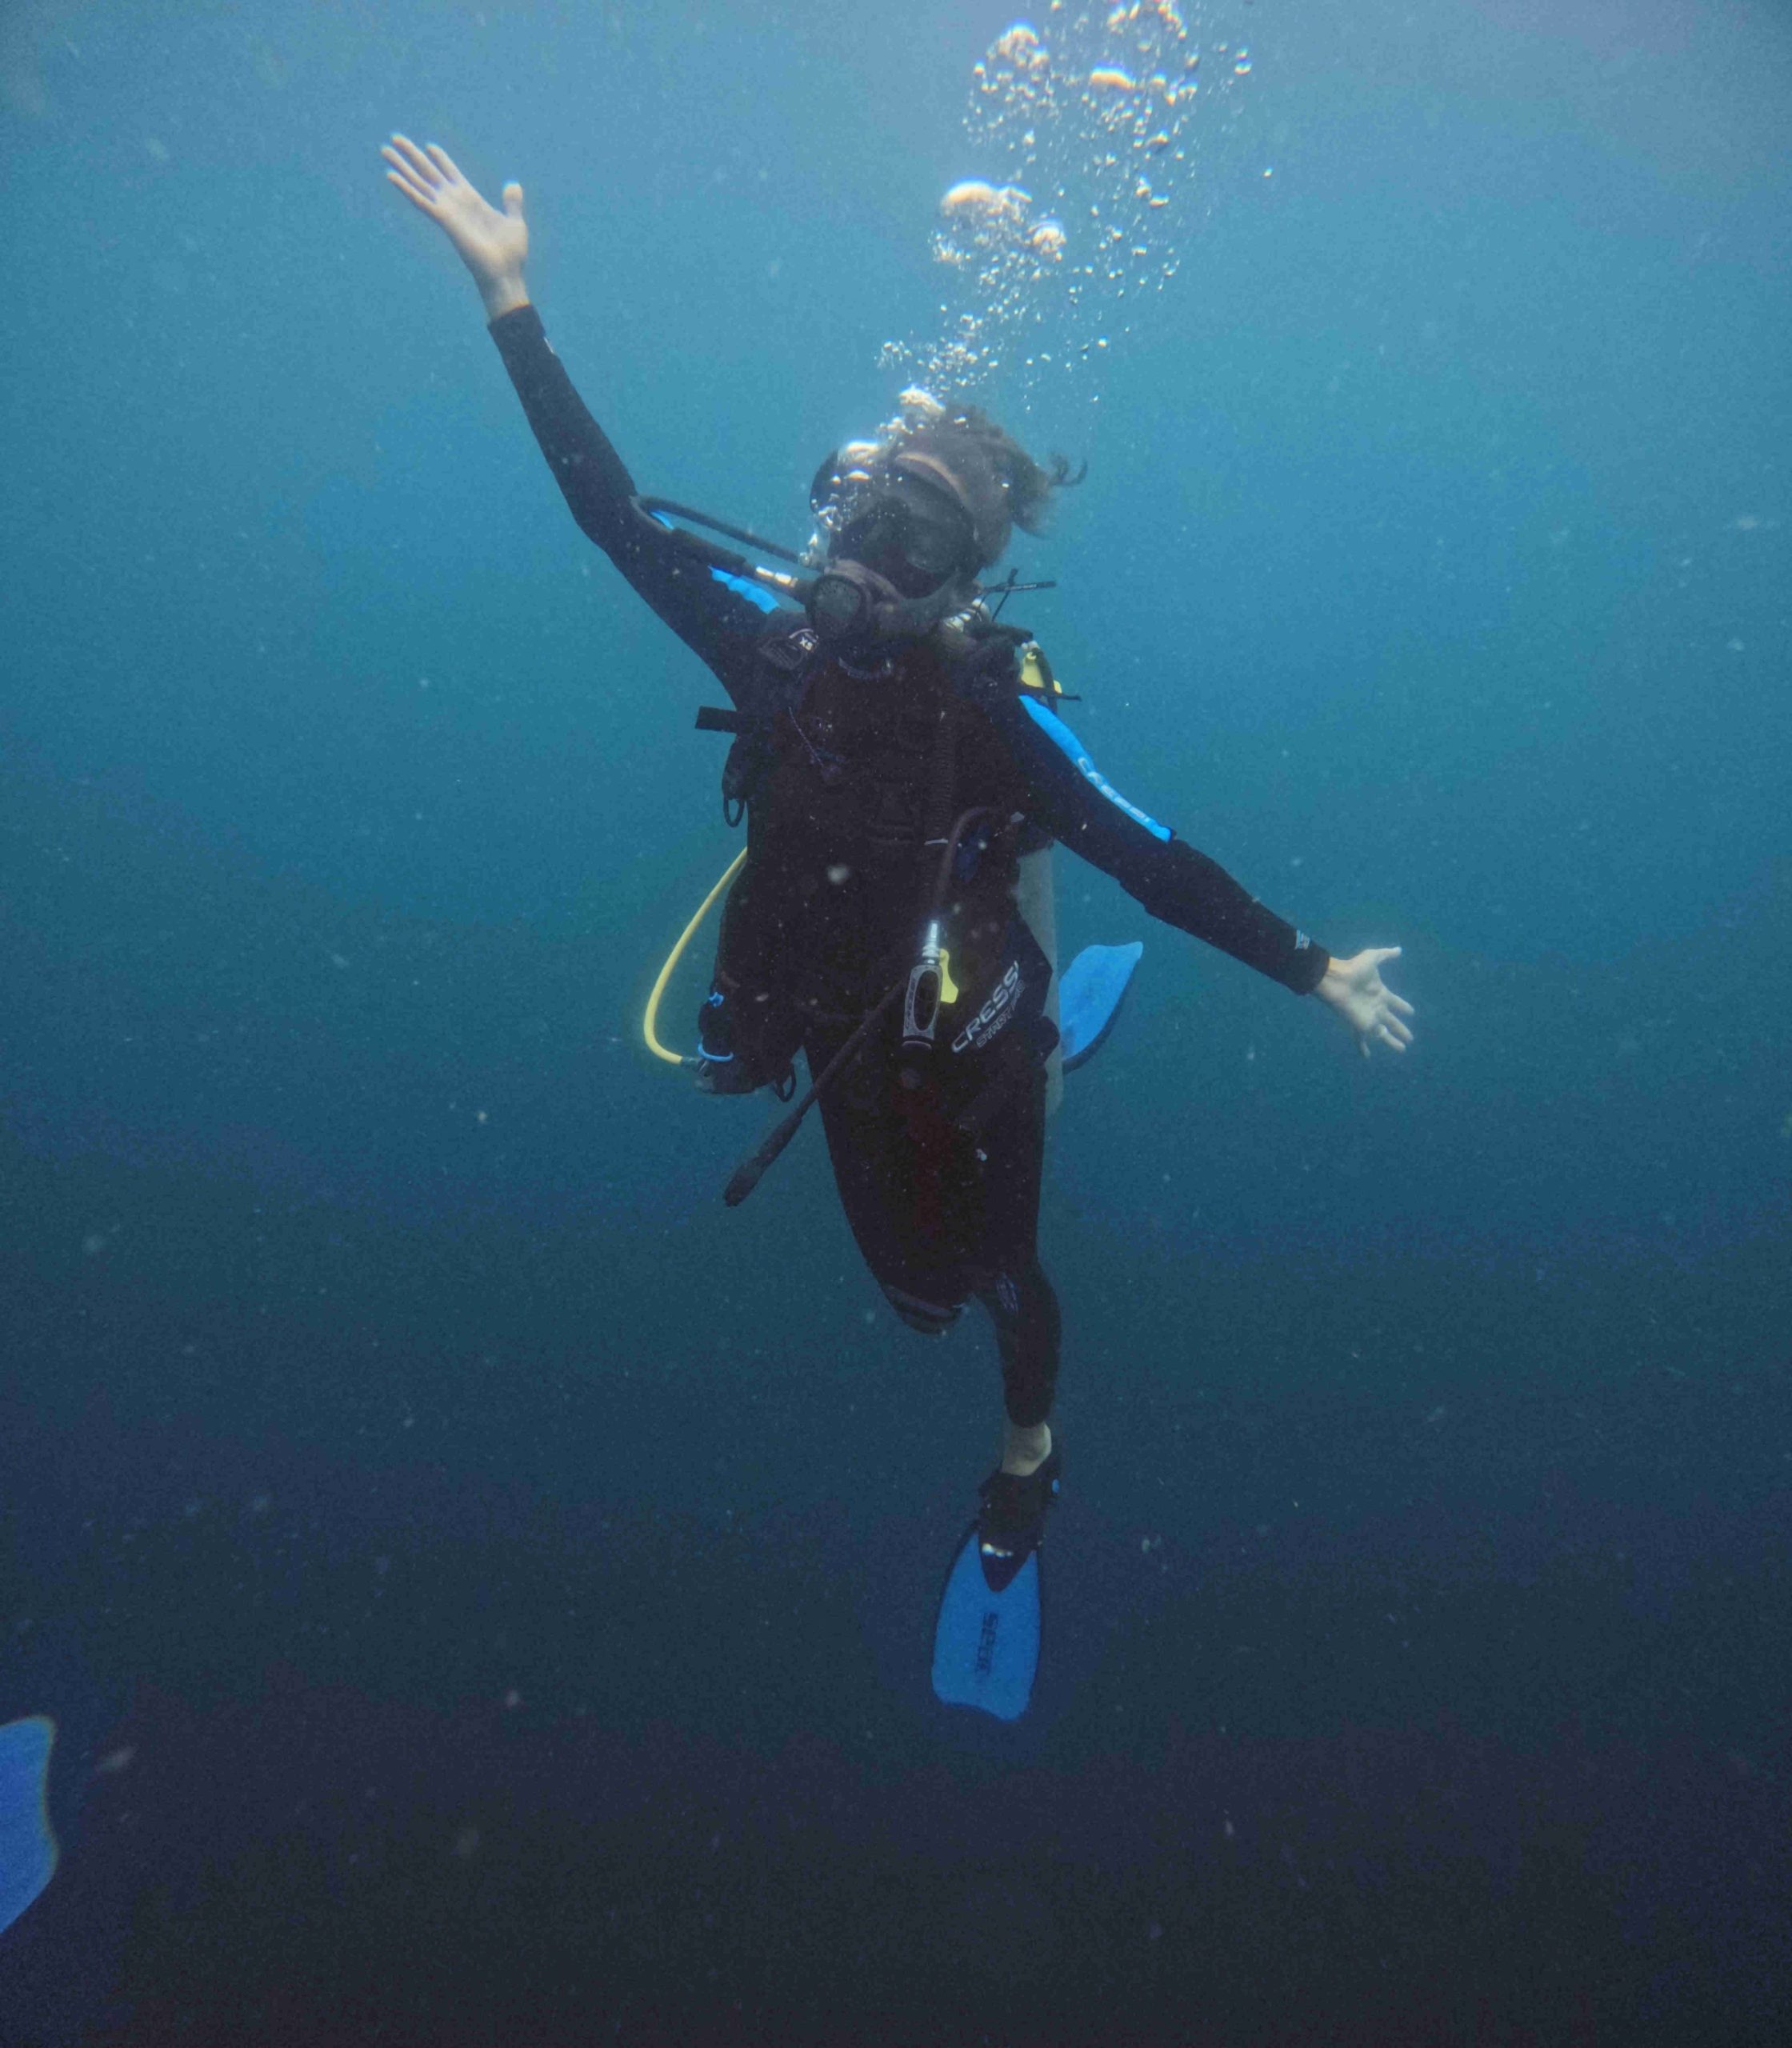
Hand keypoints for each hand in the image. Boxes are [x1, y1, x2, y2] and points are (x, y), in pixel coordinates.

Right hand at [383, 134, 529, 319]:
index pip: (452, 174)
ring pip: (419, 183)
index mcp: (472, 200)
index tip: (430, 146)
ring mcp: (447, 211)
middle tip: (395, 138)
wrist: (506, 275)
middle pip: (429, 173)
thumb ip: (511, 203)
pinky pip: (420, 201)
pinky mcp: (444, 220)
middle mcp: (455, 203)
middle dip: (413, 156)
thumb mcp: (514, 222)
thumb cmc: (511, 255)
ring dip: (401, 166)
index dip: (441, 160)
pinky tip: (391, 175)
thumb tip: (513, 185)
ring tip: (385, 150)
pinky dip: (406, 188)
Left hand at [1317, 946, 1414, 1058]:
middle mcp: (1376, 1007)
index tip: (1411, 1012)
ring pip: (1383, 1033)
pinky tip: (1366, 1056)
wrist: (1335, 979)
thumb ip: (1386, 955)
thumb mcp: (1372, 957)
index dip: (1403, 1007)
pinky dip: (1362, 1047)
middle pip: (1392, 1021)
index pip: (1395, 1002)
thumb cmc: (1353, 969)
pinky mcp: (1360, 1025)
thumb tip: (1399, 950)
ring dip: (1392, 1042)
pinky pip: (1361, 1039)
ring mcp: (1369, 1017)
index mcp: (1380, 993)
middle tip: (1410, 1037)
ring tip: (1402, 1049)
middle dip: (1401, 1029)